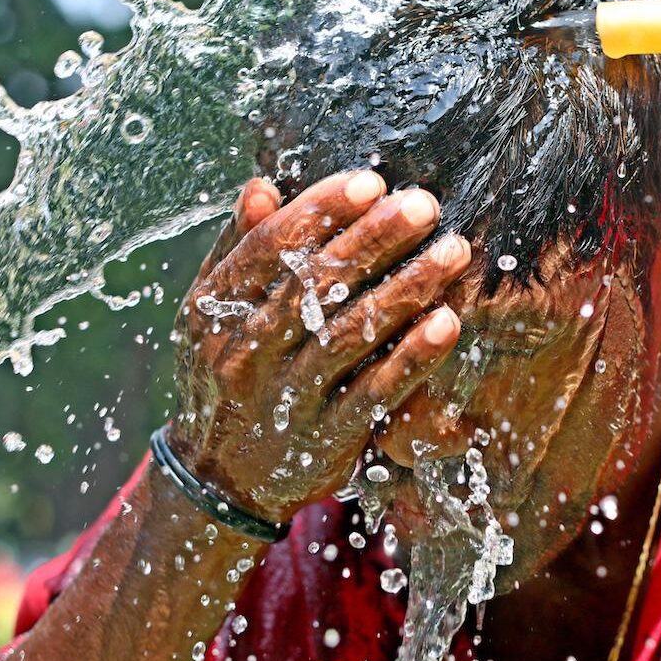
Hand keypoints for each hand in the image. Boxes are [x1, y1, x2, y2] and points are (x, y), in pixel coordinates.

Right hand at [167, 170, 471, 522]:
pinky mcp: (326, 437)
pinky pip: (375, 392)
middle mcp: (247, 353)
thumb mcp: (208, 314)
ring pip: (350, 335)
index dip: (321, 211)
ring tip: (451, 253)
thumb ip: (238, 251)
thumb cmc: (223, 376)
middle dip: (375, 240)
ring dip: (406, 289)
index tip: (369, 182)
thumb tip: (262, 187)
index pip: (270, 250)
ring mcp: (287, 398)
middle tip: (424, 206)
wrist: (219, 479)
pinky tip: (446, 323)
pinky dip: (412, 358)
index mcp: (216, 310)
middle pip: (316, 286)